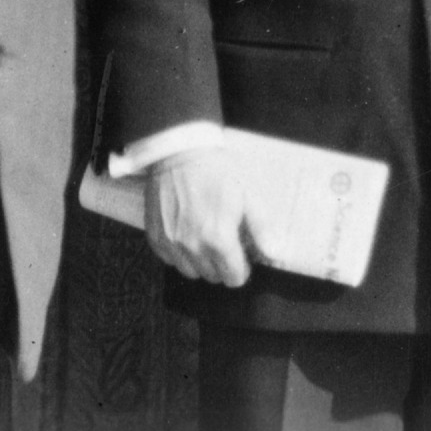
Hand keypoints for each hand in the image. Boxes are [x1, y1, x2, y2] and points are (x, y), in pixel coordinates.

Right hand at [144, 146, 251, 286]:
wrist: (181, 152)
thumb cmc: (217, 171)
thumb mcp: (248, 195)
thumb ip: (262, 229)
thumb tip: (275, 254)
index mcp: (218, 239)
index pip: (233, 278)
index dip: (242, 268)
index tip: (242, 255)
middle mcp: (192, 247)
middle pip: (213, 276)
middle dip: (223, 264)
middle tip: (225, 241)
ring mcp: (171, 243)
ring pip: (191, 272)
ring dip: (201, 261)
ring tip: (206, 237)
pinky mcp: (156, 237)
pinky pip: (171, 261)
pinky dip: (180, 254)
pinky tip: (188, 233)